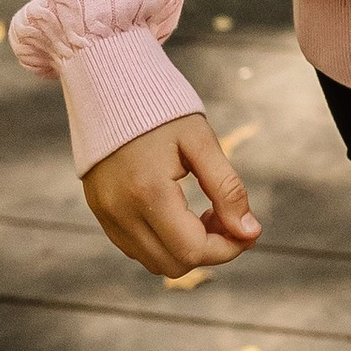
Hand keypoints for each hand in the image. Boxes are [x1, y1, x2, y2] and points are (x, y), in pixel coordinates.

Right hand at [83, 112, 261, 277]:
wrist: (111, 86)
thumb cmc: (162, 109)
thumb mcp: (202, 142)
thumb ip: (227, 189)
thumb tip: (250, 232)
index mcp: (148, 192)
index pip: (193, 250)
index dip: (228, 248)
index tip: (248, 231)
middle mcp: (121, 211)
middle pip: (174, 265)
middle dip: (210, 250)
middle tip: (227, 219)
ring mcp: (106, 214)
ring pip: (154, 262)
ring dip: (186, 249)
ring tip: (204, 215)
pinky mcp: (100, 212)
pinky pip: (135, 248)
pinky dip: (164, 243)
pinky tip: (179, 213)